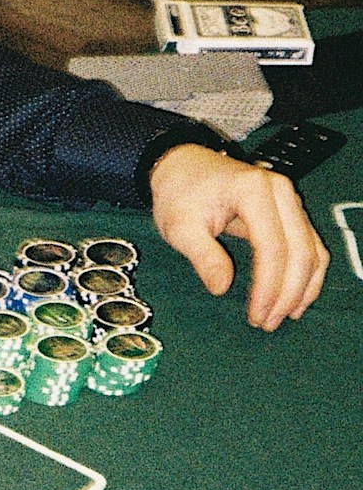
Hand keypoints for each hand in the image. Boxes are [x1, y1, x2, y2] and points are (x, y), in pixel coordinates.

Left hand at [147, 142, 328, 329]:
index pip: (272, 247)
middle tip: (268, 323)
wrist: (182, 166)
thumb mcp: (180, 226)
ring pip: (311, 249)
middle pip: (300, 250)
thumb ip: (203, 256)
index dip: (269, 286)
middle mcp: (280, 193)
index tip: (256, 315)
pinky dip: (306, 273)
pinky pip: (308, 245)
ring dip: (302, 287)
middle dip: (288, 293)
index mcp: (254, 192)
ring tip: (283, 317)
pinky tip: (296, 298)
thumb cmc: (180, 193)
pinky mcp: (289, 211)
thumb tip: (222, 288)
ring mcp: (289, 200)